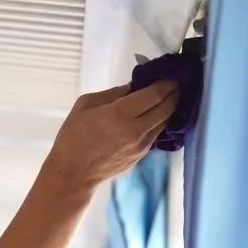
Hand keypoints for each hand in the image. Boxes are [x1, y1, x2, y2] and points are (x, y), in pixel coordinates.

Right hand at [43, 80, 178, 191]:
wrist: (73, 173)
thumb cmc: (73, 136)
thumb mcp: (86, 104)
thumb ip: (113, 93)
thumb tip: (134, 86)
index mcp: (120, 113)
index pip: (154, 94)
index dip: (166, 82)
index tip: (170, 75)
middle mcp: (136, 130)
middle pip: (166, 107)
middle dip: (173, 93)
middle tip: (174, 84)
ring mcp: (141, 145)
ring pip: (165, 122)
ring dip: (169, 108)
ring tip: (168, 98)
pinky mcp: (141, 156)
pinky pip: (155, 134)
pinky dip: (159, 122)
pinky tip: (154, 116)